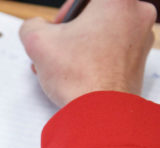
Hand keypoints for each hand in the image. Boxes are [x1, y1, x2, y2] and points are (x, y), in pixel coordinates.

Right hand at [19, 0, 155, 106]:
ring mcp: (142, 39)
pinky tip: (77, 75)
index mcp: (117, 0)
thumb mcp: (37, 42)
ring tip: (64, 66)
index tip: (58, 27)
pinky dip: (94, 59)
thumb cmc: (79, 77)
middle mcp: (136, 15)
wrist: (98, 113)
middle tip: (59, 48)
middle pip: (95, 13)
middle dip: (72, 30)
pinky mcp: (138, 61)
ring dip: (80, 45)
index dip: (65, 12)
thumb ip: (31, 26)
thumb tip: (35, 28)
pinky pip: (112, 51)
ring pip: (103, 33)